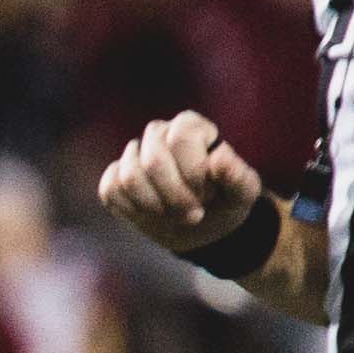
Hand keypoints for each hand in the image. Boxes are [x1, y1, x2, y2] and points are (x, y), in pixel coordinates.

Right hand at [97, 113, 266, 260]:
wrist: (203, 226)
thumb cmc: (225, 202)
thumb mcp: (243, 193)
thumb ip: (238, 175)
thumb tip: (218, 158)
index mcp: (191, 126)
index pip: (181, 138)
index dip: (192, 173)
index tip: (207, 196)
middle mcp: (159, 133)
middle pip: (152, 161)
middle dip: (172, 197)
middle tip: (192, 215)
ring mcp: (134, 154)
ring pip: (128, 177)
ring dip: (153, 206)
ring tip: (172, 215)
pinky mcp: (115, 176)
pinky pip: (110, 190)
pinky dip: (131, 210)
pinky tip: (151, 214)